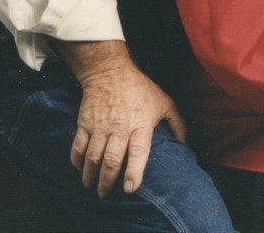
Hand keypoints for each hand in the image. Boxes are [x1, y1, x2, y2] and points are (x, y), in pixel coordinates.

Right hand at [53, 39, 185, 198]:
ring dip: (91, 176)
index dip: (134, 172)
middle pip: (112, 160)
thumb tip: (185, 145)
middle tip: (105, 194)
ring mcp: (100, 125)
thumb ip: (177, 123)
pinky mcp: (85, 122)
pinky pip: (78, 147)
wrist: (109, 70)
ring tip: (92, 186)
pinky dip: (77, 161)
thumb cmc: (140, 88)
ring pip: (93, 157)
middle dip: (107, 182)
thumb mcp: (163, 101)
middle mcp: (119, 127)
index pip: (138, 151)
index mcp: (141, 123)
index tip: (129, 188)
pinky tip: (81, 169)